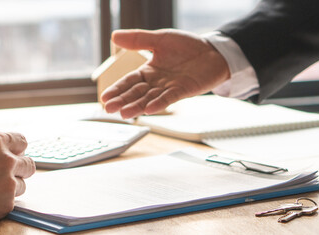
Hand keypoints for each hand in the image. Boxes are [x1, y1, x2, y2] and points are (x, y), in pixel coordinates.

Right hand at [0, 131, 35, 225]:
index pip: (22, 142)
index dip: (16, 149)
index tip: (12, 154)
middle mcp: (6, 160)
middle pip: (28, 164)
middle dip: (19, 169)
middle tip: (6, 174)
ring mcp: (7, 183)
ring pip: (21, 185)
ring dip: (8, 188)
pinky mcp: (5, 204)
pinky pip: (11, 202)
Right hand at [101, 29, 230, 118]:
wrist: (214, 51)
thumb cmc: (187, 46)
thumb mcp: (159, 39)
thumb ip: (138, 39)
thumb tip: (114, 36)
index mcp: (149, 71)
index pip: (129, 81)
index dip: (117, 89)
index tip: (104, 98)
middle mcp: (157, 82)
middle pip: (136, 93)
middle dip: (122, 101)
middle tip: (109, 110)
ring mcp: (170, 87)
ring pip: (149, 99)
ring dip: (137, 106)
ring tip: (124, 114)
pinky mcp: (184, 90)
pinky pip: (169, 98)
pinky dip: (159, 104)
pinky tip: (149, 110)